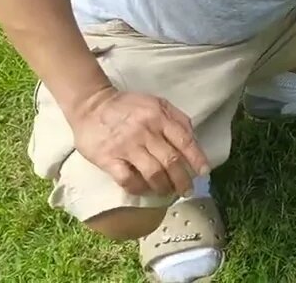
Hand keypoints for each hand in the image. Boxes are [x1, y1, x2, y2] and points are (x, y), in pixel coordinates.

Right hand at [67, 87, 209, 197]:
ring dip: (163, 186)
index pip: (184, 141)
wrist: (91, 105)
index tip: (204, 172)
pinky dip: (139, 188)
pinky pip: (127, 179)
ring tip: (168, 192)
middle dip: (182, 179)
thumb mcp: (157, 103)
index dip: (197, 159)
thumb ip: (177, 119)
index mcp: (160, 117)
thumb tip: (193, 139)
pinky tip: (145, 190)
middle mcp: (145, 131)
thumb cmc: (128, 106)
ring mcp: (126, 146)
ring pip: (152, 172)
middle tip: (187, 190)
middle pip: (170, 160)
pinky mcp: (107, 158)